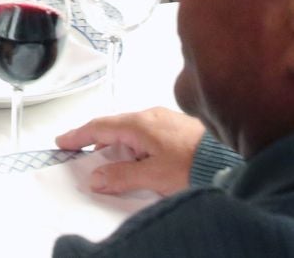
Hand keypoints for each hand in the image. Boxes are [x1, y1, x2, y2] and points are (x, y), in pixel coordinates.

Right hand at [55, 107, 205, 196]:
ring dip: (117, 145)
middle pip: (114, 127)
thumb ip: (122, 176)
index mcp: (140, 123)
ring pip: (130, 130)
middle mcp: (151, 116)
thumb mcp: (153, 175)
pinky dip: (133, 145)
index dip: (79, 135)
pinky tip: (138, 160)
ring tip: (110, 163)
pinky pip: (145, 134)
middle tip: (81, 152)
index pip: (99, 127)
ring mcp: (164, 120)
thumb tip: (98, 177)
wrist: (229, 160)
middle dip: (96, 140)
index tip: (63, 141)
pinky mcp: (176, 129)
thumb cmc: (196, 163)